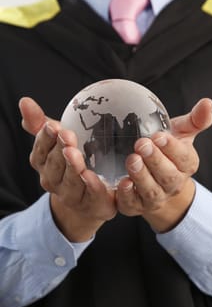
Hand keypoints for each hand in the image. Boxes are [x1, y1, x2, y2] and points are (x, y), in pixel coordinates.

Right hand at [19, 97, 115, 241]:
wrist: (87, 197)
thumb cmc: (70, 163)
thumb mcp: (57, 140)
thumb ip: (41, 124)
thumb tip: (24, 101)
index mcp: (44, 163)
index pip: (40, 151)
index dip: (45, 139)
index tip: (53, 126)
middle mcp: (53, 181)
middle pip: (55, 165)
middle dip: (60, 150)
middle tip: (67, 135)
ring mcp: (70, 195)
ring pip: (70, 181)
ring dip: (73, 168)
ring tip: (76, 154)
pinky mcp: (90, 204)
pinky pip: (90, 196)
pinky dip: (91, 187)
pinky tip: (92, 176)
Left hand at [116, 98, 211, 232]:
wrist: (156, 181)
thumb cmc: (167, 152)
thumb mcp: (180, 133)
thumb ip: (195, 119)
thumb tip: (208, 103)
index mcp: (186, 165)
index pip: (183, 158)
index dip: (172, 148)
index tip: (159, 136)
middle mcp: (173, 184)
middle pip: (168, 176)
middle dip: (155, 160)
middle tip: (141, 144)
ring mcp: (156, 197)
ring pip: (151, 191)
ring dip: (141, 176)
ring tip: (132, 160)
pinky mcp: (136, 206)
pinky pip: (132, 204)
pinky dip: (127, 195)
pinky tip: (122, 183)